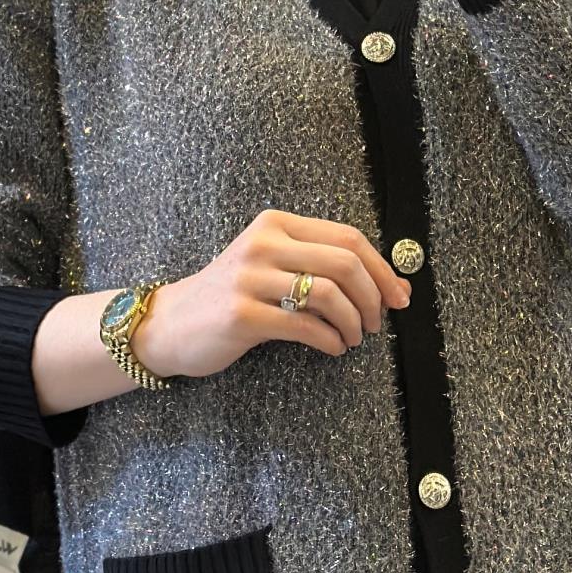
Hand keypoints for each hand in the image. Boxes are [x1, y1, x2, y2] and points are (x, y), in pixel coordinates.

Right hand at [134, 208, 411, 381]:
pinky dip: (330, 340)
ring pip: (329, 294)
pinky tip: (333, 348)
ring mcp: (249, 277)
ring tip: (354, 337)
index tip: (400, 296)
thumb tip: (393, 285)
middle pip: (345, 262)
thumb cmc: (233, 295)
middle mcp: (263, 243)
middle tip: (378, 322)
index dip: (382, 269)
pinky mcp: (241, 314)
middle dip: (374, 297)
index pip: (348, 237)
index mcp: (276, 224)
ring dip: (354, 322)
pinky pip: (305, 326)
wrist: (171, 323)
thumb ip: (323, 266)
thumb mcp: (273, 265)